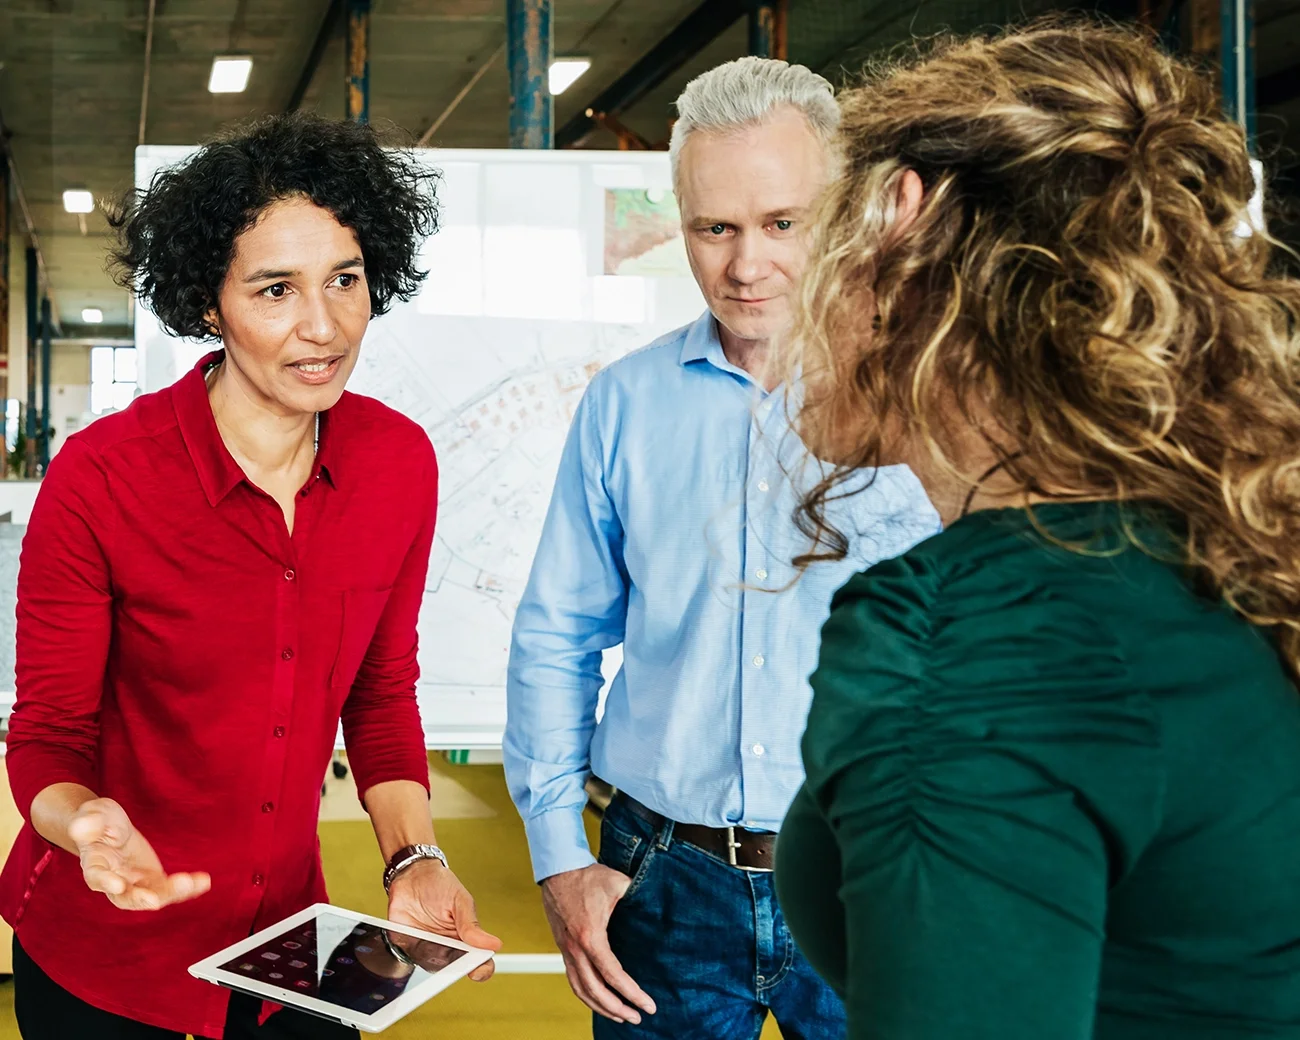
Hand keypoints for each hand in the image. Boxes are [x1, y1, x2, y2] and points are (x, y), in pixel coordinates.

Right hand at [68, 798, 210, 910]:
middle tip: (155, 900)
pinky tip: (203, 882)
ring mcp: (135, 883)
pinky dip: (187, 888)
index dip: (105, 882)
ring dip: (172, 893)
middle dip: (140, 898)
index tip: (117, 884)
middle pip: (125, 897)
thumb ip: (89, 821)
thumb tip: (81, 827)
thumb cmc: (98, 821)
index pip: (96, 877)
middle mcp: (114, 881)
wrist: (110, 828)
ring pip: (152, 896)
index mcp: (94, 865)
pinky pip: (170, 889)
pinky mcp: (153, 881)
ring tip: (192, 883)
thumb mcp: (93, 814)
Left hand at [386, 858, 501, 981]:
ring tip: (431, 943)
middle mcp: (447, 947)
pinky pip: (407, 959)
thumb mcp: (460, 900)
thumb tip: (492, 944)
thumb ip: (471, 924)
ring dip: (430, 960)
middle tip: (452, 958)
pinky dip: (408, 955)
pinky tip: (411, 942)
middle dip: (453, 969)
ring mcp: (427, 949)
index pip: (479, 961)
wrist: (411, 875)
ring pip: (431, 968)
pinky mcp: (406, 947)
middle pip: (454, 970)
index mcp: (466, 937)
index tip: (477, 969)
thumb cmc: (439, 885)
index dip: (481, 969)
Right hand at [541, 863, 656, 1024]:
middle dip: (618, 1008)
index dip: (632, 994)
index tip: (649, 1005)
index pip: (613, 975)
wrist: (558, 868)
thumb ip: (639, 895)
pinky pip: (573, 979)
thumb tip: (659, 905)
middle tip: (637, 1016)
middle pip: (596, 991)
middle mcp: (575, 949)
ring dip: (601, 1007)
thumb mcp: (618, 883)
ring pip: (581, 990)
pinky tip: (599, 1000)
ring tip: (620, 1016)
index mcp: (591, 936)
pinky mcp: (563, 947)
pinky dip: (586, 995)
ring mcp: (566, 950)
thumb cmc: (588, 875)